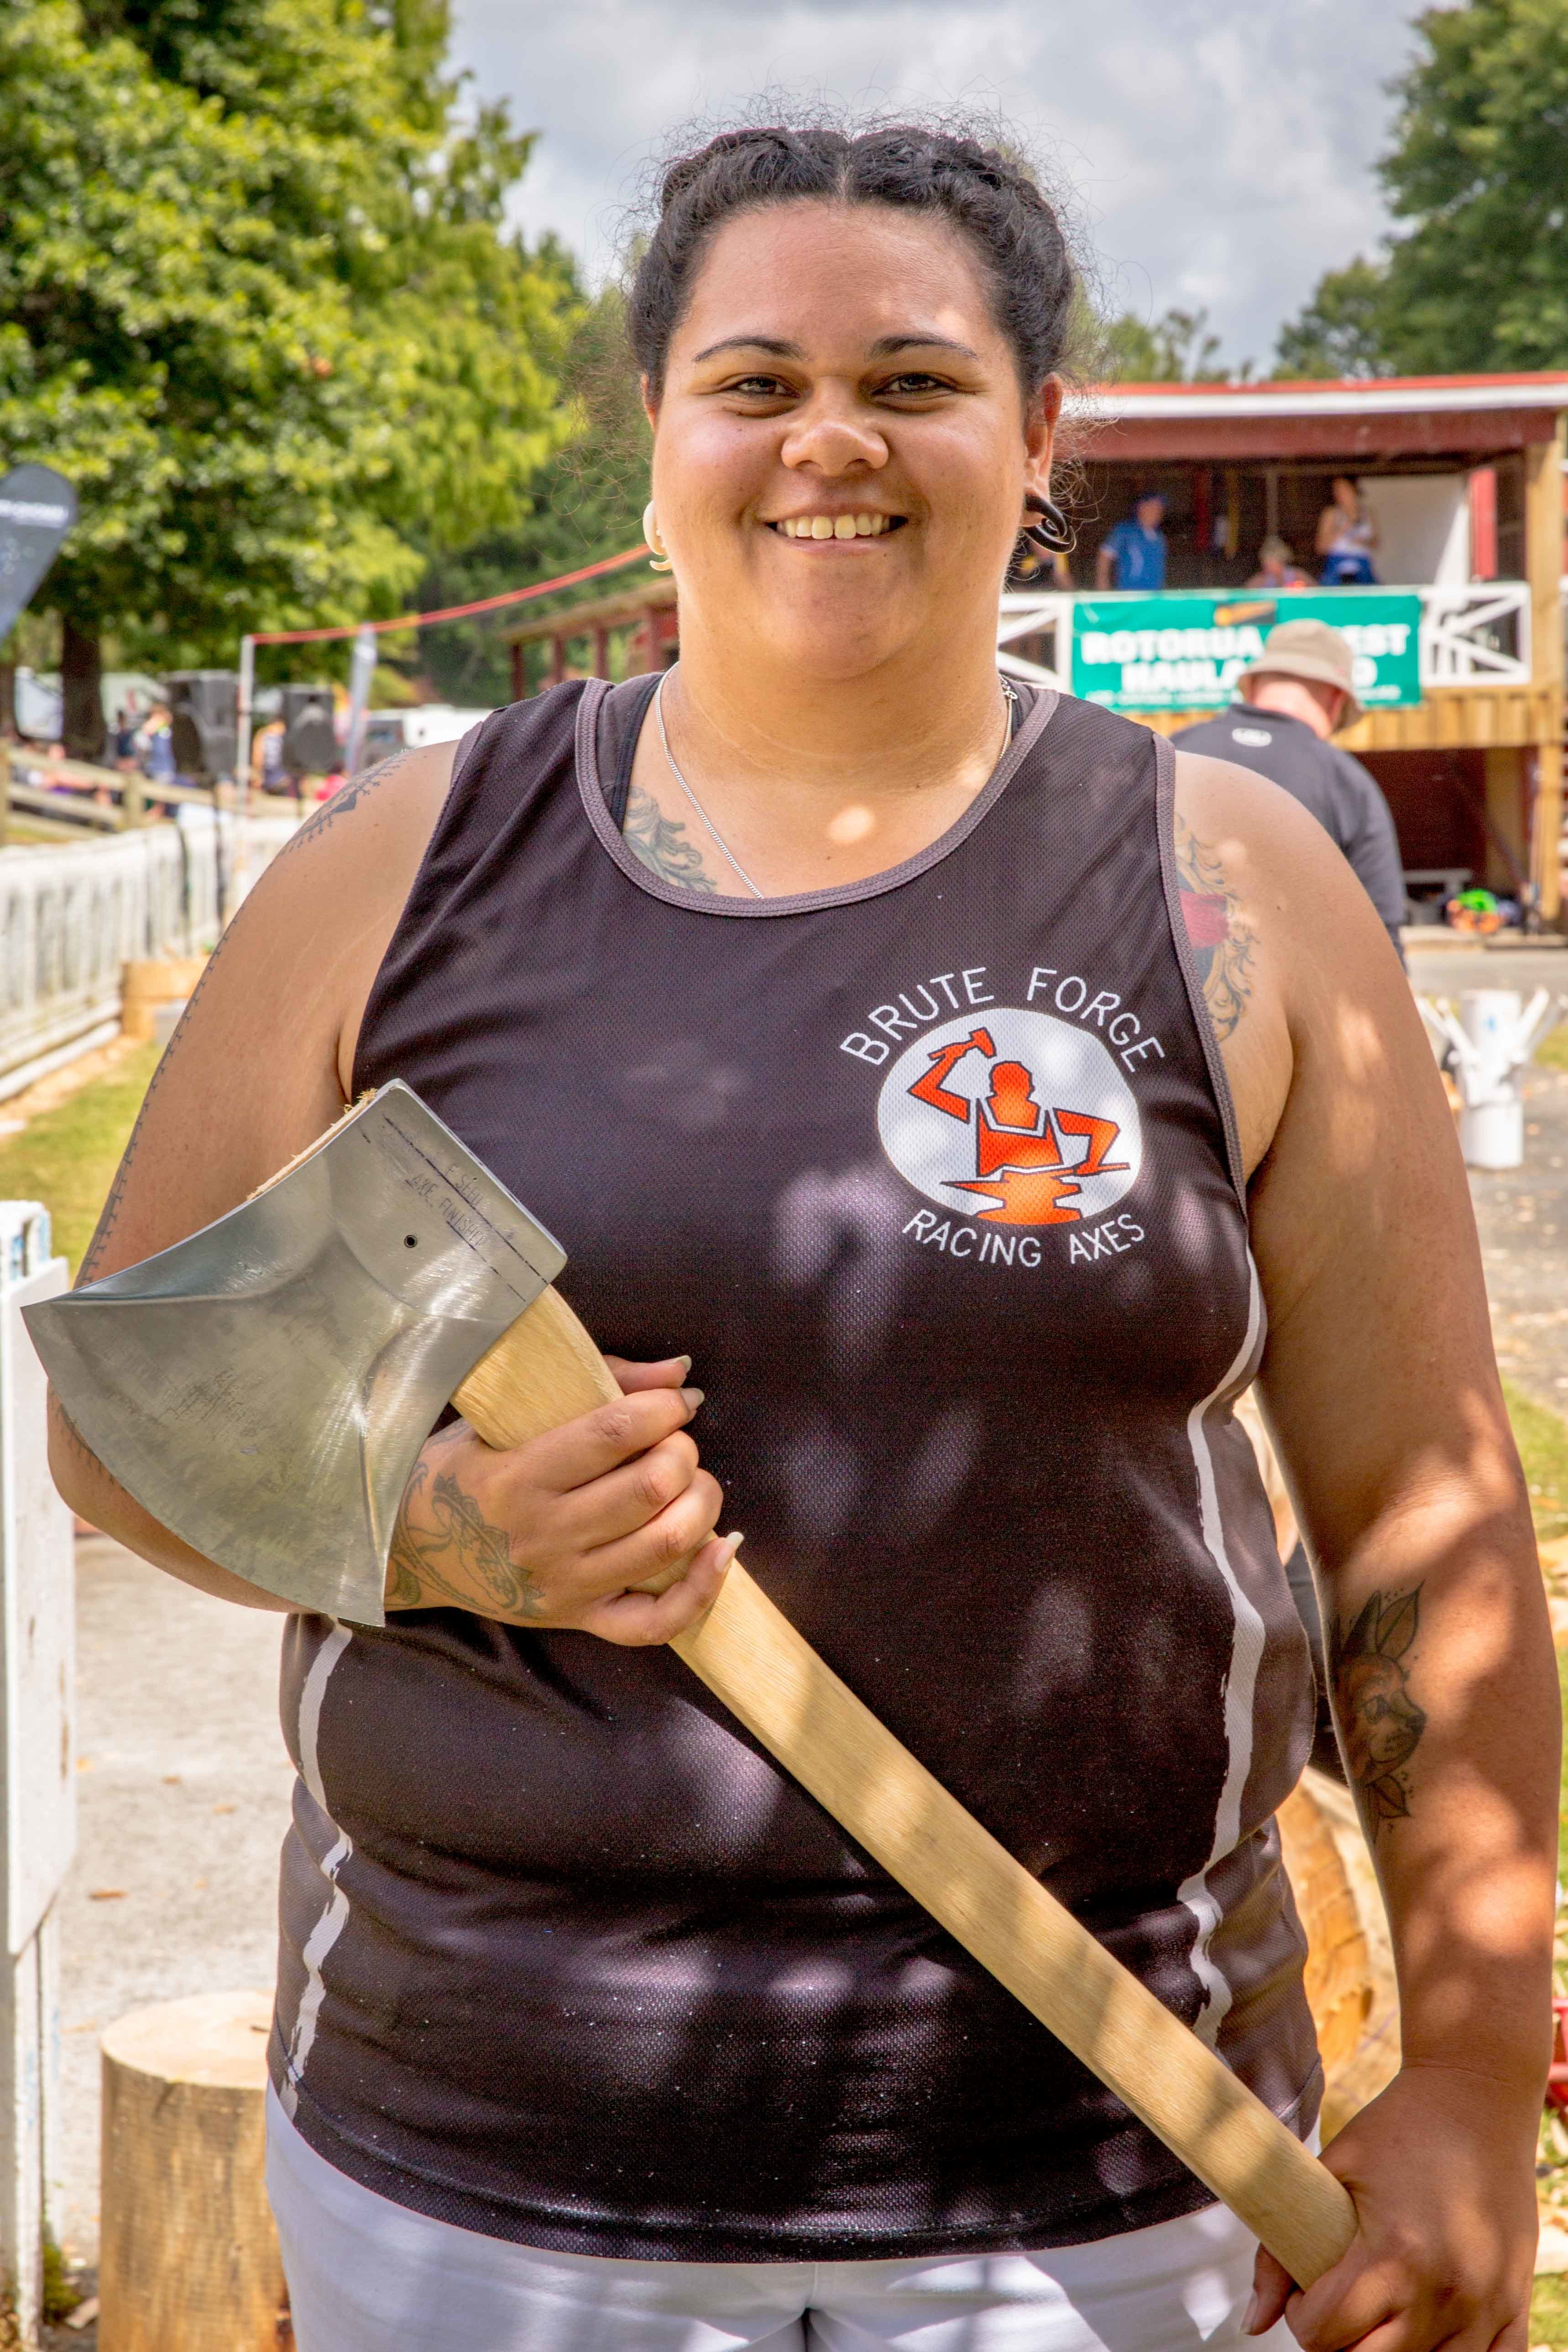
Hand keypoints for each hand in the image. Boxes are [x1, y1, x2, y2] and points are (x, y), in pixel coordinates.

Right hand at [385, 1354, 737, 1641]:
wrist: (410, 1548)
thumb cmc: (466, 1467)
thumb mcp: (508, 1416)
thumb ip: (599, 1383)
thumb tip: (681, 1373)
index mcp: (519, 1475)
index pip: (614, 1433)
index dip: (663, 1409)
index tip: (675, 1402)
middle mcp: (544, 1534)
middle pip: (650, 1487)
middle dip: (683, 1453)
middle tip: (677, 1443)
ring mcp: (564, 1584)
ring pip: (664, 1545)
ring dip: (702, 1503)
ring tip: (694, 1483)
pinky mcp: (579, 1619)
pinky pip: (656, 1623)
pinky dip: (702, 1587)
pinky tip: (722, 1548)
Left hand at [1247, 2065, 1538, 2351]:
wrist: (1475, 2098)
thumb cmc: (1400, 2127)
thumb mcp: (1331, 2171)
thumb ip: (1280, 2250)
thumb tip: (1254, 2321)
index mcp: (1395, 2255)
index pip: (1325, 2334)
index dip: (1302, 2317)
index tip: (1306, 2290)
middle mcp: (1445, 2291)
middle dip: (1342, 2341)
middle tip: (1341, 2301)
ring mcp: (1487, 2305)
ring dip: (1393, 2349)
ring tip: (1384, 2305)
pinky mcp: (1515, 2305)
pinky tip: (1430, 2325)